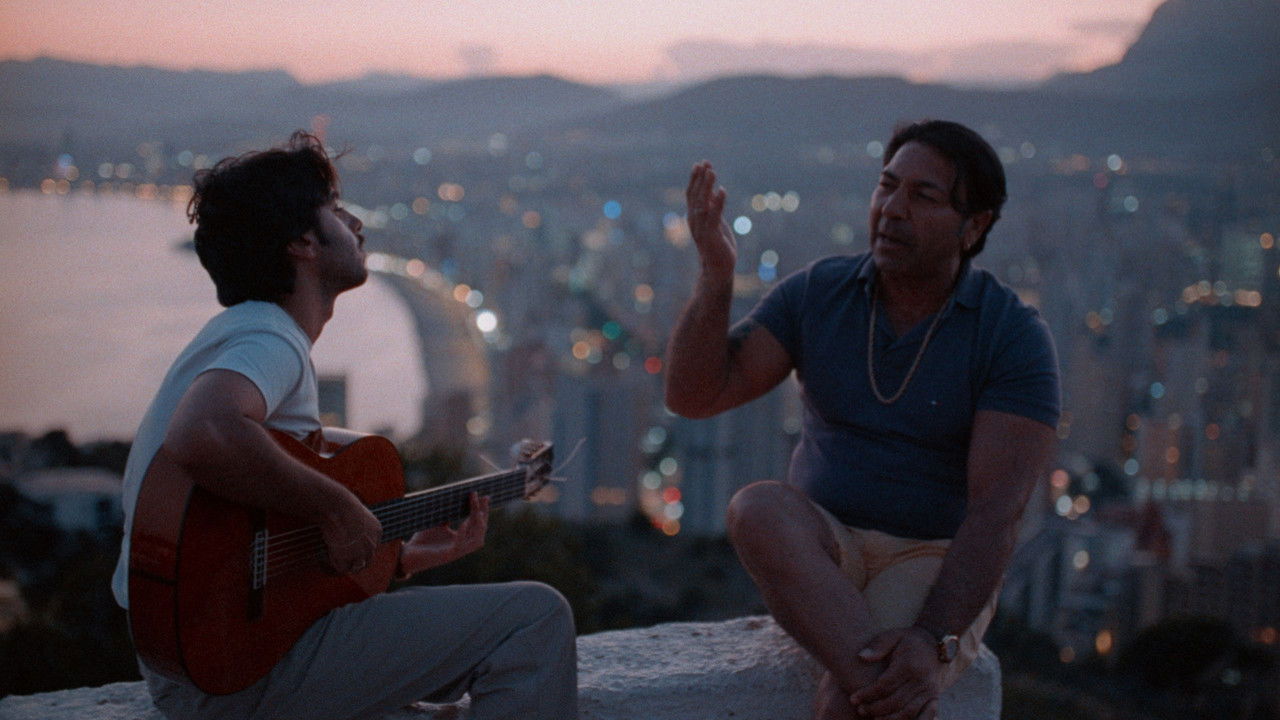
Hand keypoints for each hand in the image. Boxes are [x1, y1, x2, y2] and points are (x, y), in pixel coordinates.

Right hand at [319, 491, 380, 574]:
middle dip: (356, 561)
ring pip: (356, 567)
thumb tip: (345, 526)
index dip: (360, 548)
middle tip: (343, 559)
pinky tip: (328, 555)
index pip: (372, 546)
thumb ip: (354, 522)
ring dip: (346, 565)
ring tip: (334, 559)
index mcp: (377, 531)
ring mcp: (362, 553)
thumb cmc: (342, 505)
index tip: (349, 547)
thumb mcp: (355, 512)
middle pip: (367, 560)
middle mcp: (372, 544)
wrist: (338, 506)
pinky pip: (343, 568)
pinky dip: (335, 564)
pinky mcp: (348, 558)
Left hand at [398, 493, 489, 577]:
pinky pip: (460, 546)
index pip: (477, 524)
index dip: (483, 511)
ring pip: (476, 541)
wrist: (407, 555)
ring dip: (478, 525)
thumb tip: (455, 496)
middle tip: (481, 498)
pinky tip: (464, 524)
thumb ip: (447, 515)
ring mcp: (455, 553)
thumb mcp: (437, 524)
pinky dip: (464, 535)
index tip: (485, 496)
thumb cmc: (422, 540)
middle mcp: (462, 547)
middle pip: (480, 531)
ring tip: (476, 511)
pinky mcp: (446, 556)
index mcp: (461, 539)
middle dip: (483, 514)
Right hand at [685, 161, 735, 279]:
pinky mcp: (711, 235)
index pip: (692, 194)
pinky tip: (722, 190)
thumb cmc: (717, 245)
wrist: (718, 269)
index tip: (701, 163)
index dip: (696, 179)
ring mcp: (701, 228)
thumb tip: (714, 190)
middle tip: (705, 162)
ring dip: (706, 187)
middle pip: (694, 196)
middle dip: (700, 179)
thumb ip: (713, 207)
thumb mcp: (716, 222)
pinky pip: (714, 216)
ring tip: (712, 172)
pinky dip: (718, 203)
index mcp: (694, 217)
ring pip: (701, 203)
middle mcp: (694, 221)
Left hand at [850, 627, 942, 718]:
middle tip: (860, 710)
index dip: (867, 694)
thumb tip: (861, 657)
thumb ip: (878, 645)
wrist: (936, 645)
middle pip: (895, 702)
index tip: (853, 699)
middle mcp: (921, 680)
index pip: (884, 685)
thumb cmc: (909, 640)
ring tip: (873, 718)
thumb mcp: (894, 635)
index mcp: (909, 665)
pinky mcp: (934, 698)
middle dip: (875, 709)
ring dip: (889, 719)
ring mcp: (929, 691)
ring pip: (908, 713)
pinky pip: (922, 717)